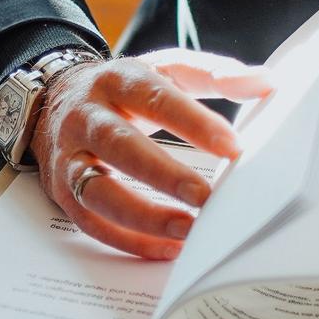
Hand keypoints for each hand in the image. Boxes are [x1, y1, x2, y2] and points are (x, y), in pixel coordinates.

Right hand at [31, 49, 274, 259]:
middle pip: (119, 145)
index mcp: (116, 80)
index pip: (154, 97)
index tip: (233, 146)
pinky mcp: (62, 189)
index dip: (193, 122)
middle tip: (207, 198)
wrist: (55, 100)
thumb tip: (263, 83)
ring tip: (188, 230)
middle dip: (163, 174)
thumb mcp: (163, 70)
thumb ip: (212, 74)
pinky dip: (128, 241)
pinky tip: (167, 248)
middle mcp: (86, 116)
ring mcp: (69, 155)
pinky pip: (91, 222)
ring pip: (97, 190)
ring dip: (143, 216)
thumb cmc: (124, 90)